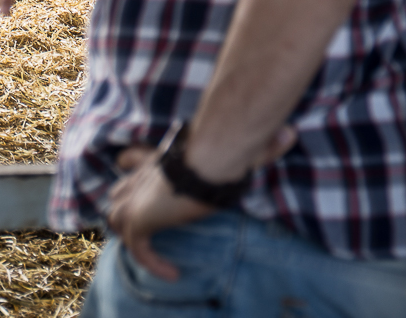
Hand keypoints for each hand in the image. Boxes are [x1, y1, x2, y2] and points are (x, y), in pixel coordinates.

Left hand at [106, 124, 297, 280]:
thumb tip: (289, 133)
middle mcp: (141, 176)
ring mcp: (135, 197)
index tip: (141, 180)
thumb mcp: (241, 149)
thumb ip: (263, 146)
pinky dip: (150, 262)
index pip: (129, 161)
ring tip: (155, 256)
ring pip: (117, 219)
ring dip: (133, 238)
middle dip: (125, 209)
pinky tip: (172, 274)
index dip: (131, 170)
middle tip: (147, 231)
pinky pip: (136, 247)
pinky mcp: (138, 218)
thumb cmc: (228, 152)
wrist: (213, 157)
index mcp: (159, 160)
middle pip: (116, 193)